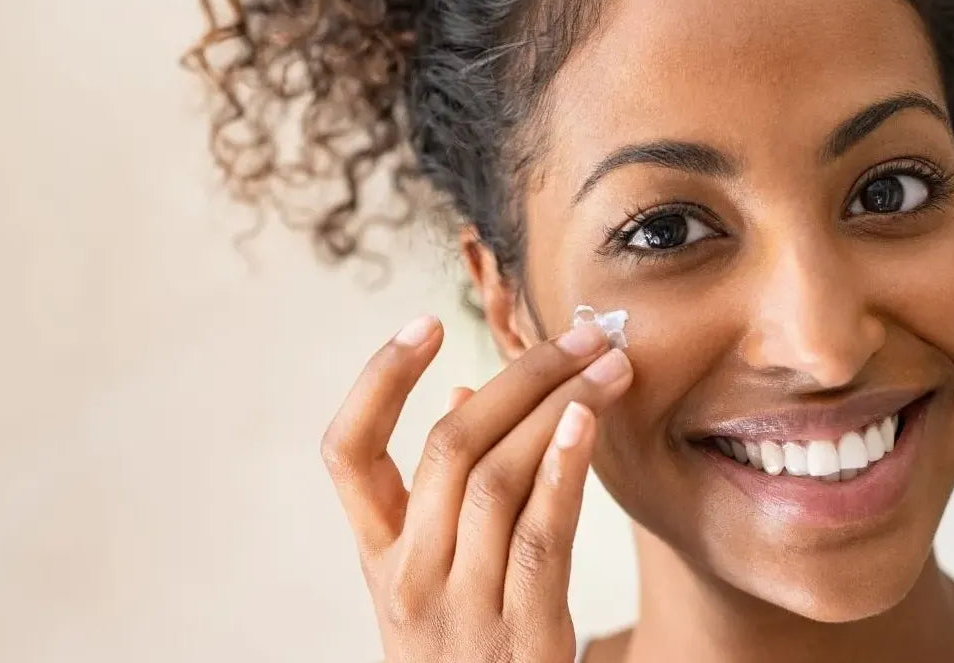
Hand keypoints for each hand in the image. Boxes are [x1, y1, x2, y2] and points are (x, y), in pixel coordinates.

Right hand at [321, 316, 633, 661]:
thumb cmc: (471, 656)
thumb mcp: (435, 582)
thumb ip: (441, 497)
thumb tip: (463, 396)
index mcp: (379, 558)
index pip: (345, 454)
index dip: (376, 381)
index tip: (423, 324)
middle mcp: (408, 579)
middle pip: (446, 446)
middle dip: (518, 375)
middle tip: (578, 332)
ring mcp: (462, 609)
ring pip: (494, 478)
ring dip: (557, 406)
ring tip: (607, 364)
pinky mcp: (523, 635)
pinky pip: (540, 537)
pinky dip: (562, 471)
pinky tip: (586, 424)